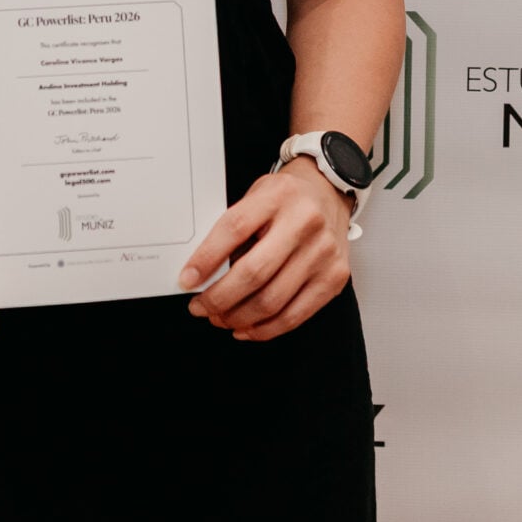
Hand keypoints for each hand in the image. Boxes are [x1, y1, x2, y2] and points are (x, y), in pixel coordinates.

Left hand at [179, 163, 352, 342]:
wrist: (329, 193)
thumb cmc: (287, 198)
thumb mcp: (256, 196)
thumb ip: (234, 229)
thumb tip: (204, 272)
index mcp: (278, 196)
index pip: (235, 228)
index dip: (206, 258)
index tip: (187, 280)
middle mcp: (304, 223)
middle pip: (253, 272)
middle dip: (219, 298)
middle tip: (200, 307)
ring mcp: (323, 253)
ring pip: (272, 300)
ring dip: (238, 317)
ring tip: (220, 318)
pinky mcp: (334, 278)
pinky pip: (295, 315)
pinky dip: (265, 329)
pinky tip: (247, 327)